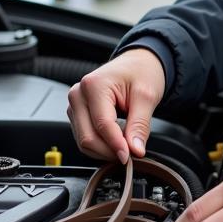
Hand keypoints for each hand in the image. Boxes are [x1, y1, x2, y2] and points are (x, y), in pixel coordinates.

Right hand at [67, 48, 164, 163]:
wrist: (137, 64)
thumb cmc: (141, 73)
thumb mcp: (147, 96)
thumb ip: (140, 125)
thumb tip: (135, 150)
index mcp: (93, 85)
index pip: (102, 124)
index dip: (116, 145)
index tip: (130, 157)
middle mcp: (78, 94)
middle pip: (87, 137)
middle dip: (109, 151)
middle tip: (131, 155)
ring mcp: (75, 105)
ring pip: (84, 141)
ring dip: (105, 150)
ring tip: (126, 147)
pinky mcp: (77, 114)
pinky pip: (85, 137)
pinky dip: (101, 145)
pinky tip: (117, 141)